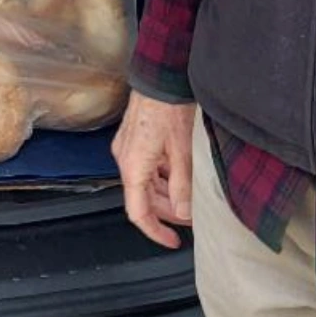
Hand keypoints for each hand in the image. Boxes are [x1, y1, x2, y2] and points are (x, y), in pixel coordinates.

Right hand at [112, 90, 199, 247]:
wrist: (160, 75)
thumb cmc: (169, 107)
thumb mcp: (182, 150)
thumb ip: (182, 184)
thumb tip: (184, 212)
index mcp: (133, 166)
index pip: (138, 212)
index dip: (155, 231)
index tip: (172, 241)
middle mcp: (125, 159)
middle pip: (143, 199)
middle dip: (167, 212)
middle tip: (190, 220)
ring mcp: (128, 148)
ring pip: (145, 184)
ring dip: (165, 195)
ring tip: (189, 200)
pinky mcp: (134, 139)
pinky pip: (145, 168)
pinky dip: (161, 178)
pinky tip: (178, 178)